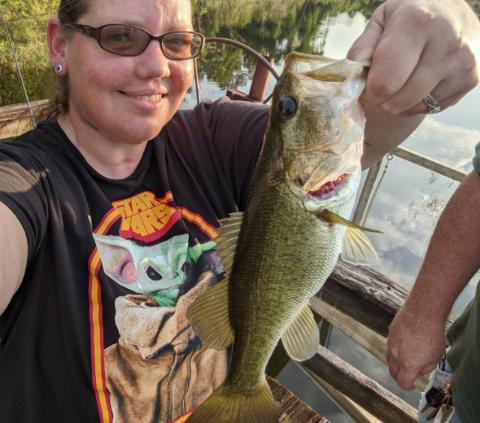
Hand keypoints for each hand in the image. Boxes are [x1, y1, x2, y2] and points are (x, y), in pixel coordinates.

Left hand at [348, 0, 479, 114]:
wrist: (451, 13)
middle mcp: (446, 41)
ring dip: (400, 103)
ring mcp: (462, 62)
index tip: (369, 84)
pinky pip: (432, 108)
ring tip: (401, 81)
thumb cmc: (410, 18)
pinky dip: (419, 103)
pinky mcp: (471, 79)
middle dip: (383, 99)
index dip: (370, 91)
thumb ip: (364, 45)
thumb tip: (353, 70)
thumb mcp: (383, 20)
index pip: (385, 81)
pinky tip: (420, 83)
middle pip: (398, 99)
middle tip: (383, 84)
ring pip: (415, 107)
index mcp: (417, 21)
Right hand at [386, 305, 446, 389]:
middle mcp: (396, 355)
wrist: (422, 312)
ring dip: (396, 363)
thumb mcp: (436, 357)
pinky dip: (395, 349)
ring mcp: (391, 343)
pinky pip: (390, 345)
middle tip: (408, 374)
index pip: (402, 383)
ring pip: (389, 359)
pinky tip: (405, 343)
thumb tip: (418, 370)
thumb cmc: (432, 334)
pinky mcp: (390, 333)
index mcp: (408, 365)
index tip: (412, 385)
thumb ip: (425, 368)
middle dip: (400, 376)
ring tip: (406, 359)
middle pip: (392, 372)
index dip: (407, 386)